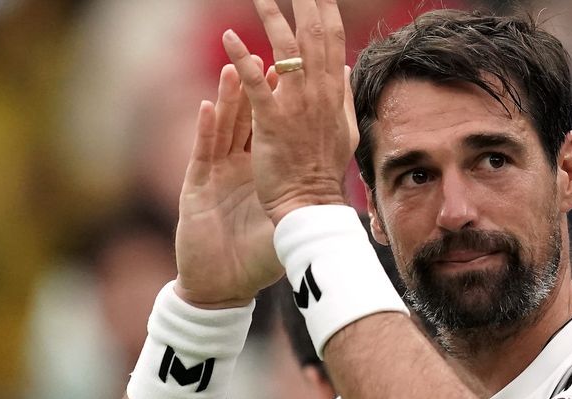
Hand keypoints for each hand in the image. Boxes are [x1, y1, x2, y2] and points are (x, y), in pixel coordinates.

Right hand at [174, 64, 284, 307]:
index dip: (281, 106)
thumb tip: (337, 185)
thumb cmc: (256, 260)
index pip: (271, 131)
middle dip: (255, 90)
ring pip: (223, 130)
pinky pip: (202, 154)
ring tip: (234, 68)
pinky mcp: (196, 189)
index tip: (295, 78)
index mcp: (261, 174)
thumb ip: (305, 201)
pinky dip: (206, 131)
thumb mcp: (287, 225)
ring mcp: (216, 176)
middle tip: (267, 58)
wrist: (224, 287)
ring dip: (229, 100)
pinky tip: (208, 107)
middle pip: (246, 121)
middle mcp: (237, 169)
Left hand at [222, 0, 359, 224]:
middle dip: (304, 1)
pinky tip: (228, 37)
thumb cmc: (322, 170)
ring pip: (285, 51)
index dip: (324, 8)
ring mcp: (296, 107)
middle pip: (312, 34)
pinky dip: (242, 60)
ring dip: (271, 17)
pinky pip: (255, 85)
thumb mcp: (343, 129)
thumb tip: (342, 66)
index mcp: (332, 93)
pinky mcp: (272, 123)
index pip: (331, 39)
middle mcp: (317, 94)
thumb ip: (342, 95)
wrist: (311, 205)